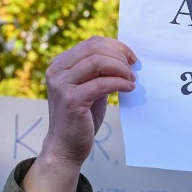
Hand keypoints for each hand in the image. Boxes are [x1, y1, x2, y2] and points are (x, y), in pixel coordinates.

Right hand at [24, 37, 137, 191]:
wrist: (66, 147)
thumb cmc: (81, 118)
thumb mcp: (89, 88)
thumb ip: (99, 72)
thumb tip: (123, 58)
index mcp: (60, 64)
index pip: (91, 43)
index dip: (115, 46)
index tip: (131, 57)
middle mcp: (57, 71)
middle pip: (94, 49)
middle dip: (119, 56)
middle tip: (133, 68)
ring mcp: (62, 84)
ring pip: (98, 62)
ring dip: (120, 69)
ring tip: (131, 79)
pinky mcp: (71, 99)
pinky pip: (101, 83)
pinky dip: (119, 83)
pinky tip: (128, 88)